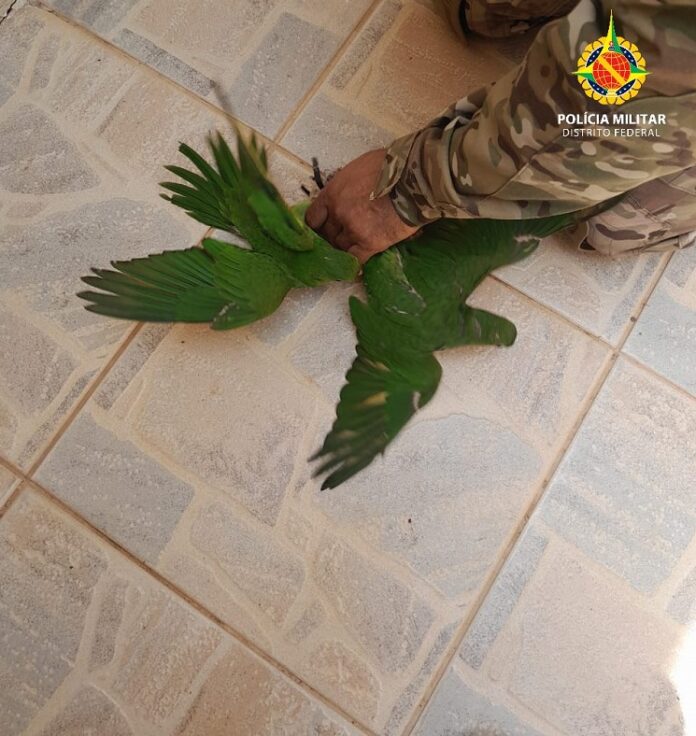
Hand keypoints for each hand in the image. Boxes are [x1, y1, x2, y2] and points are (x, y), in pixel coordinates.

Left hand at [305, 149, 419, 262]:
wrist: (415, 178)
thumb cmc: (392, 166)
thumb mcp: (359, 169)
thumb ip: (346, 187)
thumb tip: (345, 196)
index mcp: (333, 193)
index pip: (313, 218)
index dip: (318, 225)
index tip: (323, 229)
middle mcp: (338, 213)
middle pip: (328, 234)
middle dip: (334, 237)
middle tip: (345, 237)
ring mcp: (353, 229)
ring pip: (341, 248)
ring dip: (347, 249)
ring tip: (356, 246)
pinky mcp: (370, 244)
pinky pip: (356, 260)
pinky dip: (354, 265)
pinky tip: (356, 268)